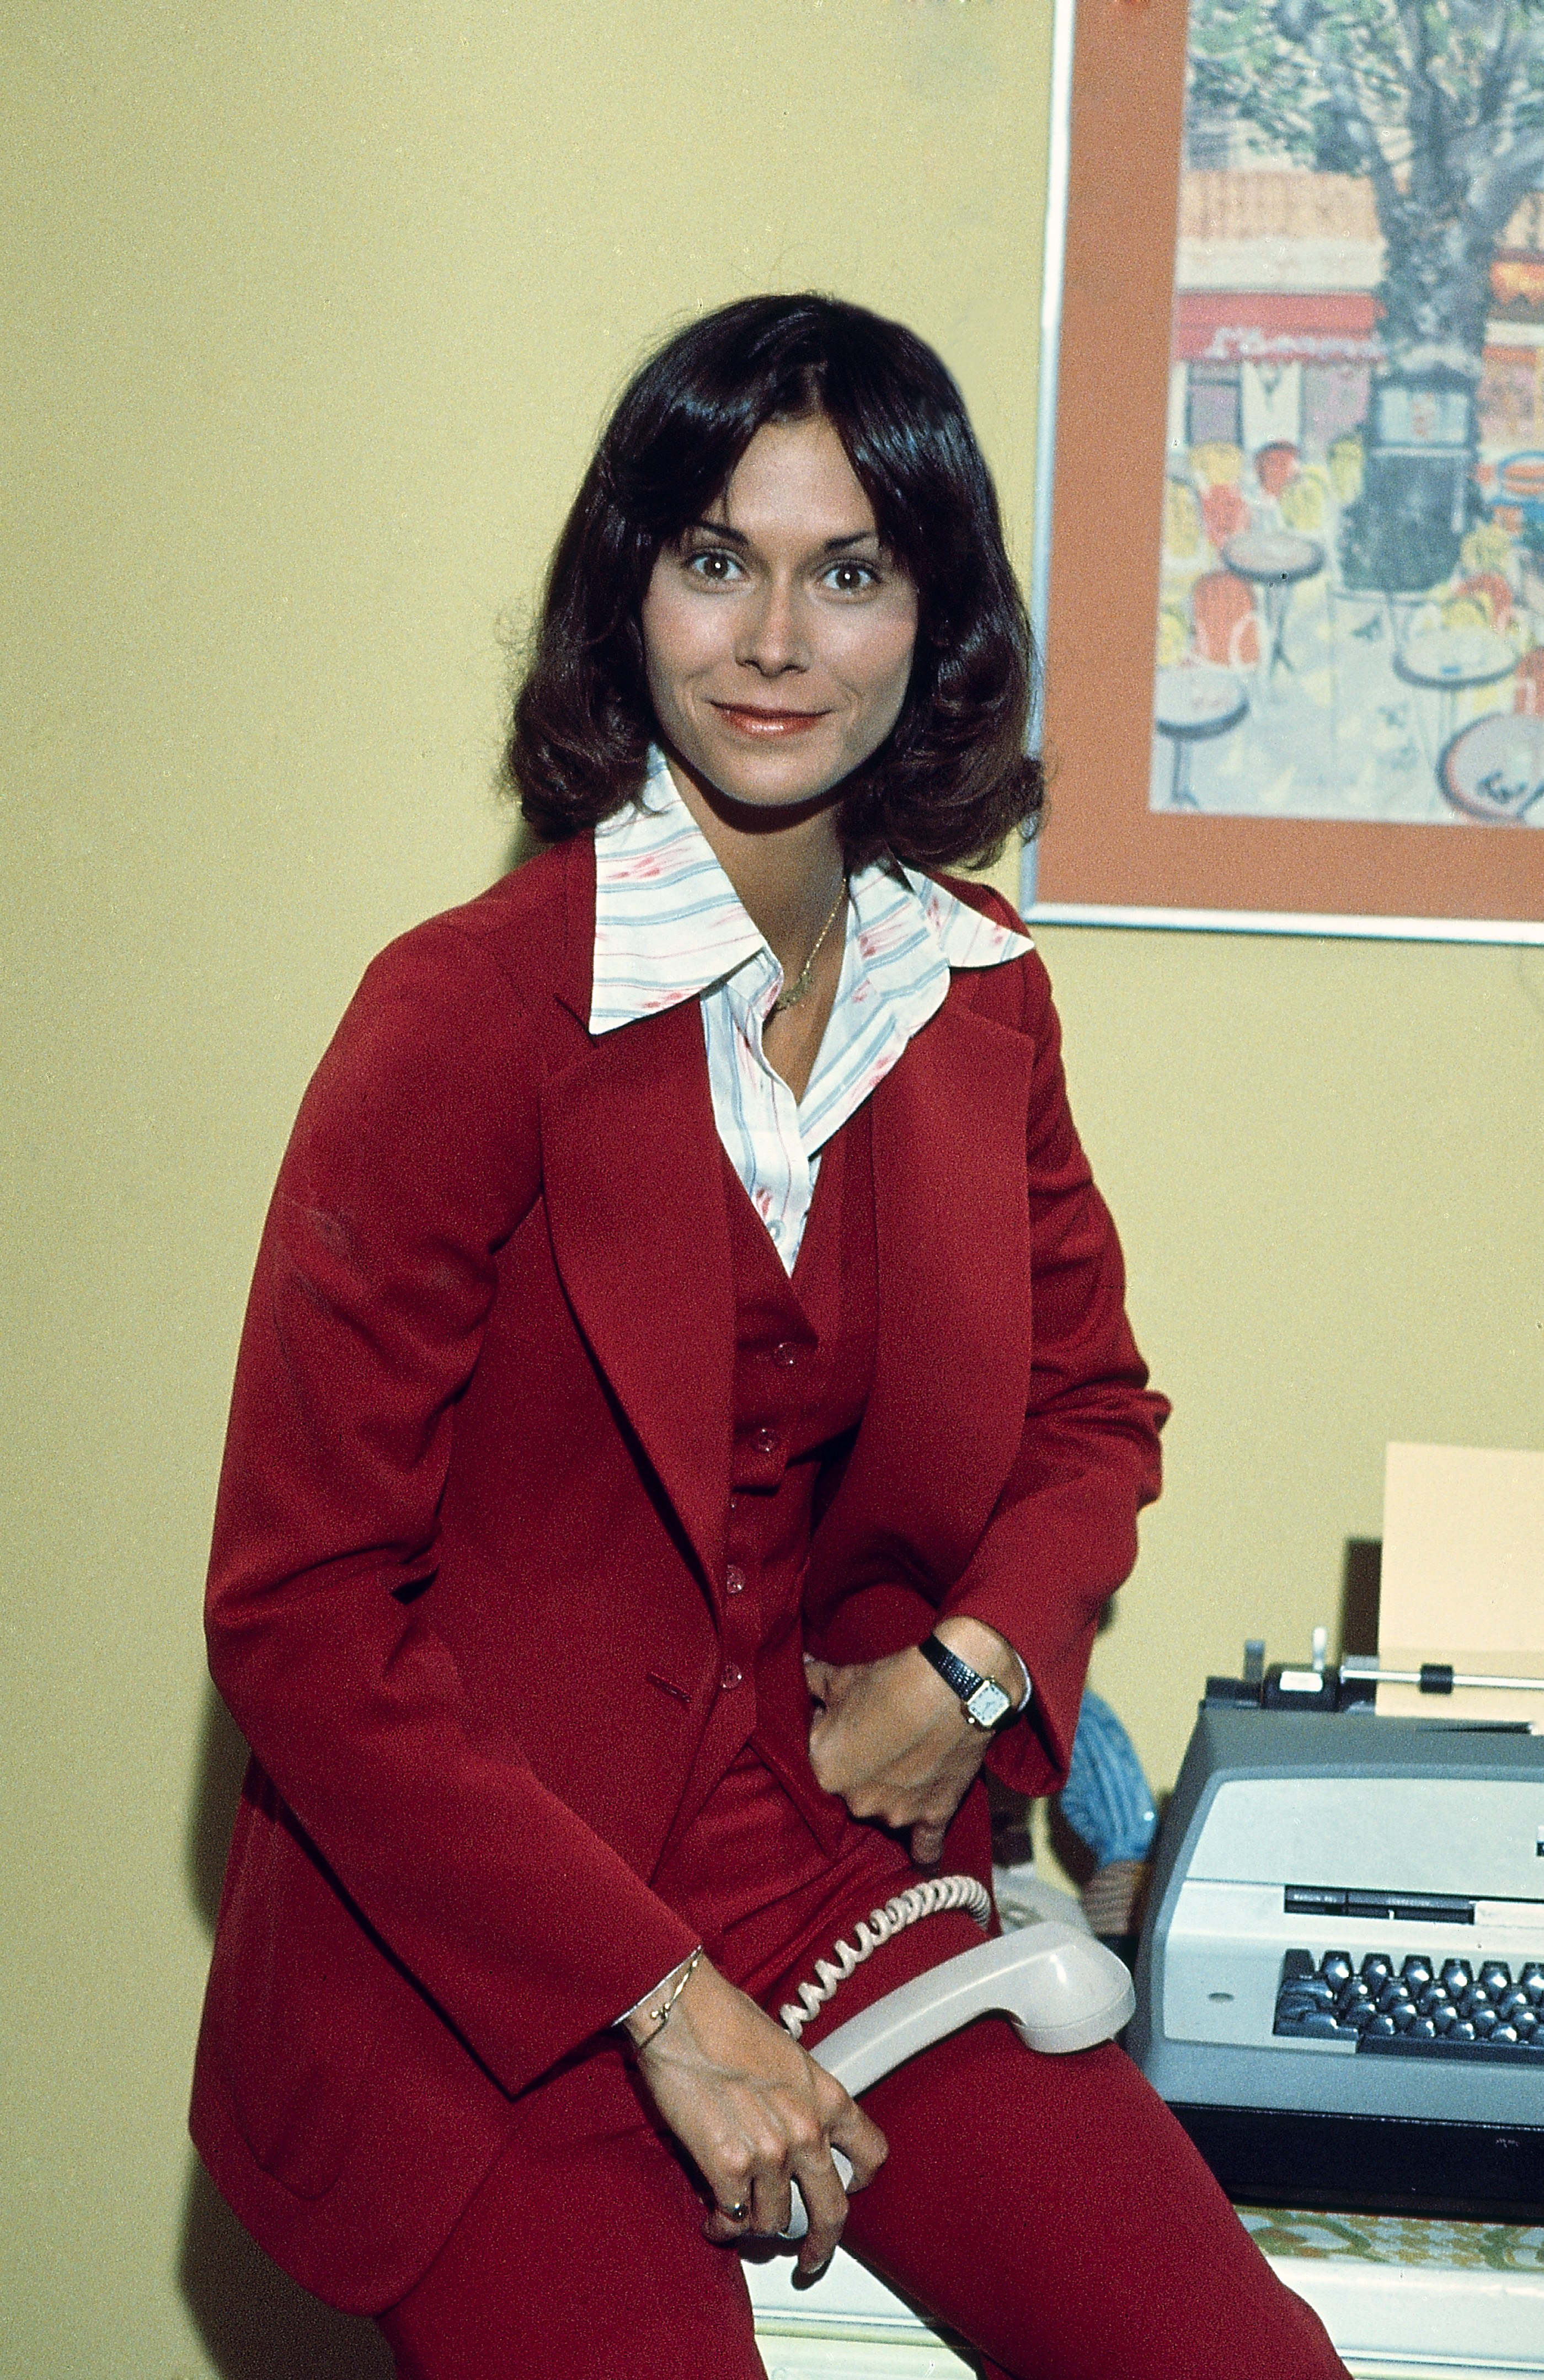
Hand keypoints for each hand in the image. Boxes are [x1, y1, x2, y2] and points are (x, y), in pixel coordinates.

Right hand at [626, 1953, 886, 2275]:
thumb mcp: (785, 2055)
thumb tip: (793, 2129)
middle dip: (821, 2242)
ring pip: (775, 2221)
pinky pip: (734, 2219)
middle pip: (832, 2211)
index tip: (850, 2189)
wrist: (681, 2012)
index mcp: (826, 2096)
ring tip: (739, 2217)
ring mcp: (770, 2153)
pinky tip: (714, 2218)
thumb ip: (800, 2098)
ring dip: (756, 2225)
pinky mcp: (728, 2167)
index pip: (871, 2154)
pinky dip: (723, 2226)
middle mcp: (807, 2130)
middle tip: (809, 2256)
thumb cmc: (725, 2019)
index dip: (861, 2180)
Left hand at [804, 1618, 1022, 1865]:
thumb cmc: (891, 1681)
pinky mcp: (933, 1815)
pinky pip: (924, 1847)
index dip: (835, 1736)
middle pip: (852, 1789)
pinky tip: (922, 1864)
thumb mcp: (841, 1677)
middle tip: (883, 1735)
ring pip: (884, 1810)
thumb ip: (811, 1680)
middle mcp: (854, 1801)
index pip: (819, 1759)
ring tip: (909, 1755)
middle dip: (862, 1767)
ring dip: (891, 1791)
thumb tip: (797, 1667)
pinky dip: (923, 1853)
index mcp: (824, 1769)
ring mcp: (895, 1813)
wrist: (953, 1687)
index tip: (852, 1719)